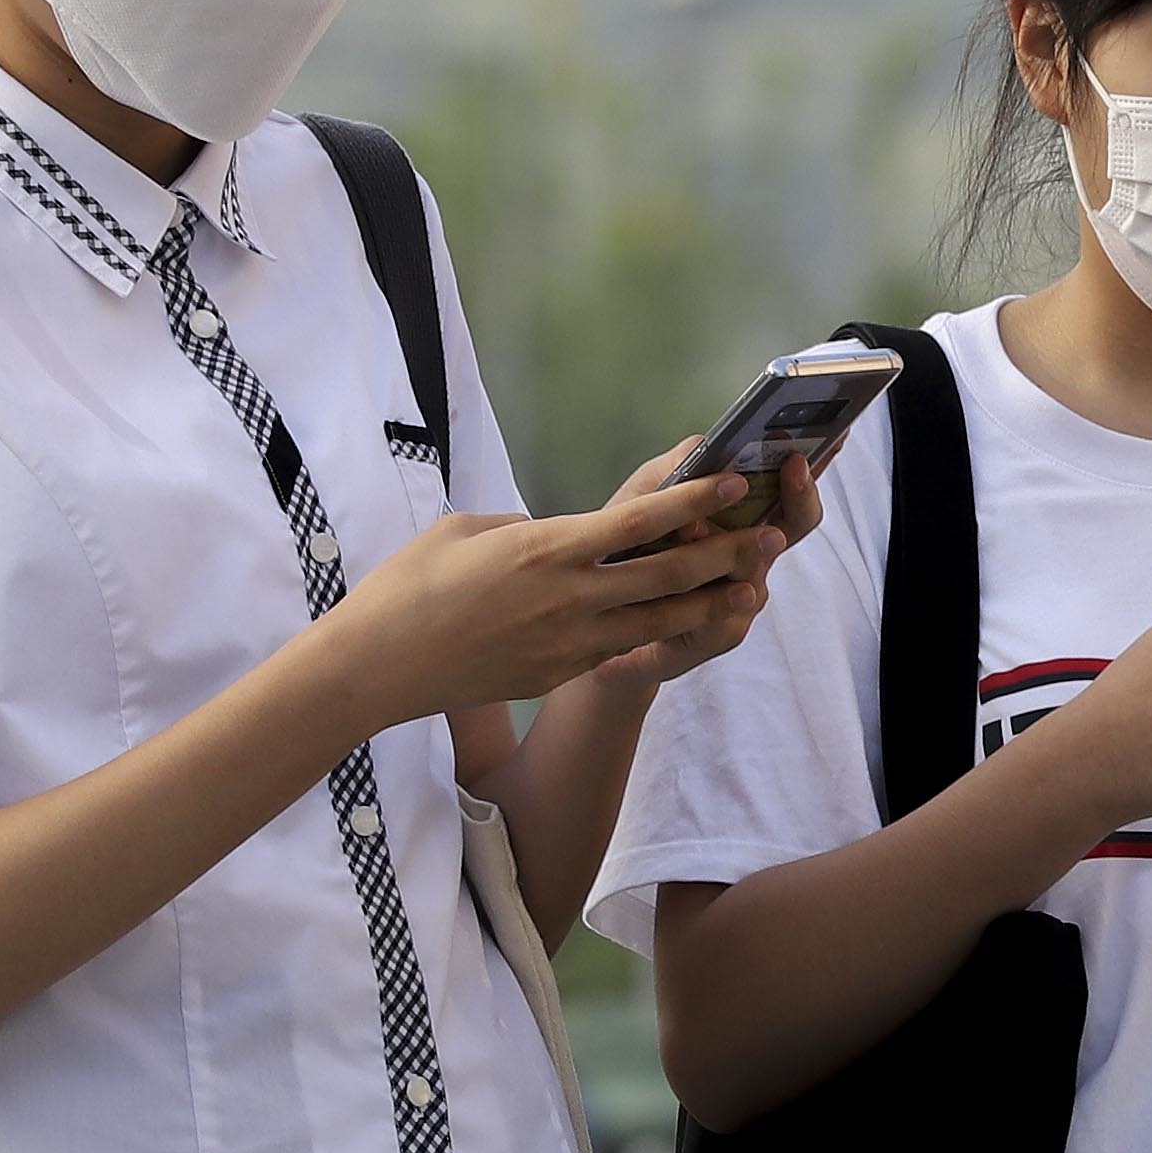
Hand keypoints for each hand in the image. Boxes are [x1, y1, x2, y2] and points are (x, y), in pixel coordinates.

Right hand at [324, 471, 758, 722]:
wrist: (381, 665)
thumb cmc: (412, 584)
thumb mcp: (468, 531)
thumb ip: (526, 529)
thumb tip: (558, 536)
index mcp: (548, 549)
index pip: (638, 521)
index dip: (693, 500)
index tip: (733, 480)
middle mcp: (571, 596)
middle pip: (668, 574)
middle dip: (725, 553)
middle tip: (770, 537)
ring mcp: (571, 641)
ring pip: (661, 620)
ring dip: (711, 601)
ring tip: (753, 585)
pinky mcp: (562, 672)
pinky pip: (624, 647)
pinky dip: (663, 633)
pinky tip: (691, 621)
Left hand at [587, 438, 812, 689]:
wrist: (602, 622)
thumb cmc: (630, 551)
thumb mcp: (646, 497)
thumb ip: (678, 470)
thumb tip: (709, 443)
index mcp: (741, 517)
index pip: (788, 485)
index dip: (815, 460)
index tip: (831, 431)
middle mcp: (752, 554)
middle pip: (794, 524)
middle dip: (799, 493)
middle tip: (794, 464)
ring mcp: (741, 597)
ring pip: (756, 573)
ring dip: (736, 550)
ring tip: (699, 524)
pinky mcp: (718, 635)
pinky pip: (726, 622)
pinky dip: (711, 607)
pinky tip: (692, 586)